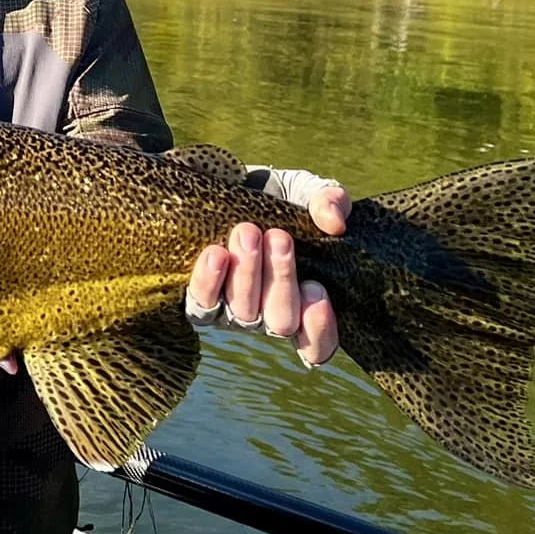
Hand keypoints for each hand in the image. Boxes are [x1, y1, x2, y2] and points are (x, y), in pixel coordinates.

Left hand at [186, 184, 348, 366]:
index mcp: (304, 303)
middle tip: (279, 237)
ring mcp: (233, 312)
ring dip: (248, 274)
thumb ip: (330, 201)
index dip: (320, 328)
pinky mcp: (201, 298)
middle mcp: (268, 316)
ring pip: (243, 312)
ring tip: (248, 233)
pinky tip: (216, 253)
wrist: (228, 187)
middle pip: (280, 322)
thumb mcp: (307, 192)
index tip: (317, 288)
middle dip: (282, 279)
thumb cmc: (278, 198)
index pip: (318, 345)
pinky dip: (210, 280)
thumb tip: (334, 222)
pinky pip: (202, 302)